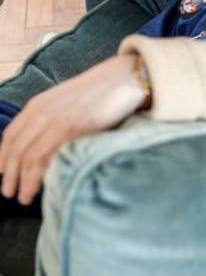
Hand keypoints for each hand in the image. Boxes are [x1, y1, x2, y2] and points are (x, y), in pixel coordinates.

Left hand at [0, 54, 145, 204]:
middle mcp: (41, 113)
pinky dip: (42, 177)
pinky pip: (49, 159)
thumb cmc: (100, 91)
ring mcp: (55, 122)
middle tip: (9, 193)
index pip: (10, 135)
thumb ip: (50, 117)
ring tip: (24, 197)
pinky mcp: (71, 131)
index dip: (3, 157)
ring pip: (29, 159)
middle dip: (9, 175)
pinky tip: (44, 187)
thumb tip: (42, 142)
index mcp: (38, 104)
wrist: (123, 77)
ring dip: (23, 182)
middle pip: (16, 150)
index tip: (2, 173)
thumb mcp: (66, 100)